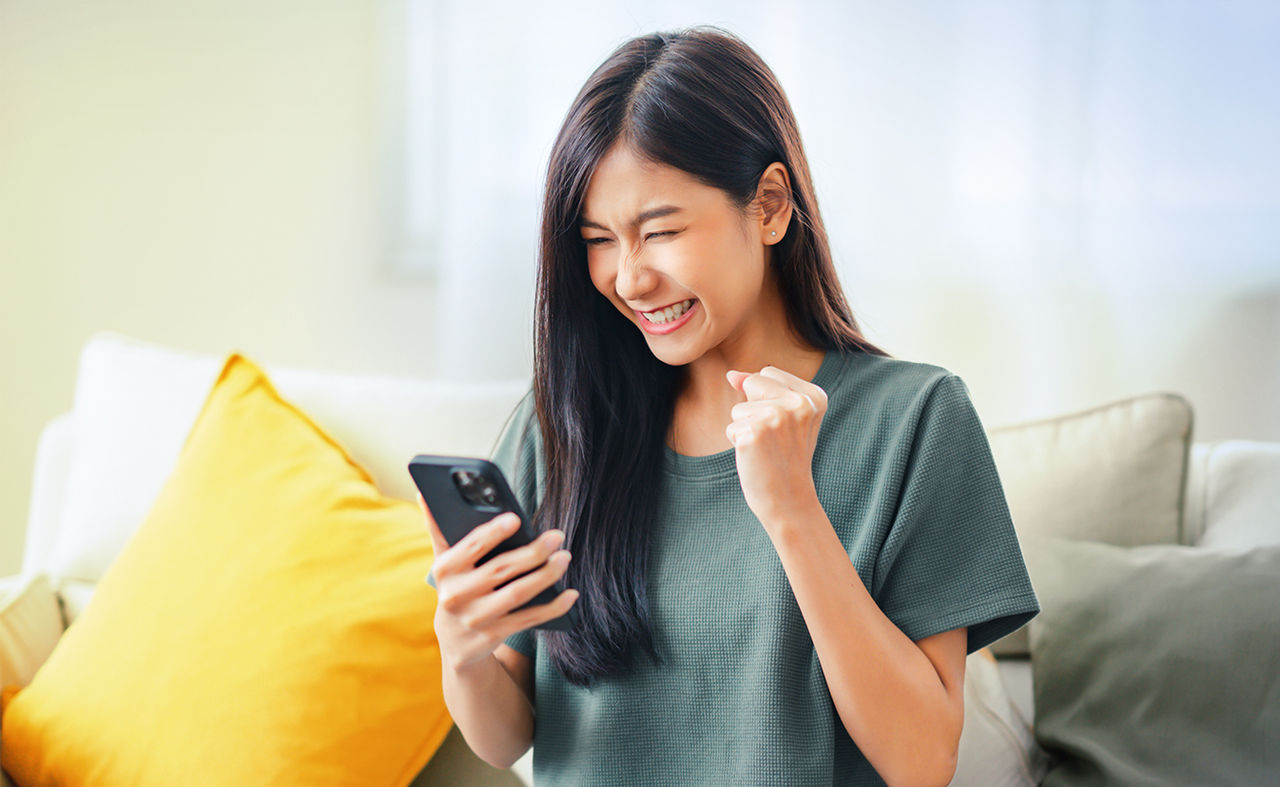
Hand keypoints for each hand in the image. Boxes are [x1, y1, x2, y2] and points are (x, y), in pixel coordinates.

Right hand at [418, 490, 578, 672]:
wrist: (455, 643)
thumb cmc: (456, 588)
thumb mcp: (445, 563)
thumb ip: (439, 529)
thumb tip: (424, 493)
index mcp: (445, 569)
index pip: (471, 546)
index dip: (493, 532)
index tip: (516, 518)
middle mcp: (456, 595)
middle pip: (500, 569)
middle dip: (532, 552)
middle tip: (557, 536)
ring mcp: (475, 618)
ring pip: (517, 594)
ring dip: (545, 576)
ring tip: (565, 558)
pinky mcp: (493, 636)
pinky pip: (528, 619)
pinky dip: (552, 607)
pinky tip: (571, 594)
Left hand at [724, 365, 827, 528]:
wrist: (789, 500)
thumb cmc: (786, 458)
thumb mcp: (786, 418)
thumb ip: (762, 389)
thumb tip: (731, 374)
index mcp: (814, 396)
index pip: (768, 372)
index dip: (765, 398)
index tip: (784, 427)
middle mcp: (799, 403)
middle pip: (753, 382)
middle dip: (753, 409)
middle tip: (774, 439)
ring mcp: (776, 416)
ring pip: (739, 408)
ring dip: (746, 430)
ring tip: (767, 450)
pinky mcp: (754, 432)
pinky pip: (731, 428)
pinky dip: (738, 444)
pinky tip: (757, 458)